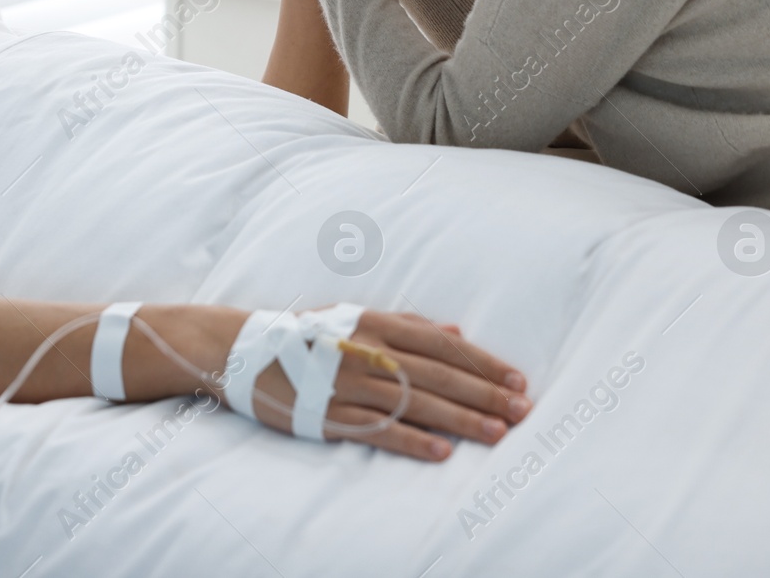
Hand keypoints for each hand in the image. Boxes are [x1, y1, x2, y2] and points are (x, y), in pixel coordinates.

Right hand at [245, 308, 530, 460]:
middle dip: (485, 394)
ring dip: (461, 419)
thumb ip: (408, 324)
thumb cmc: (308, 333)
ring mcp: (350, 384)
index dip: (483, 362)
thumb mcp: (357, 317)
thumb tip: (457, 331)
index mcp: (378, 324)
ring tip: (498, 434)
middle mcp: (369, 352)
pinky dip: (412, 441)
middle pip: (439, 375)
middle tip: (524, 412)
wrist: (245, 350)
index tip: (518, 380)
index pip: (443, 345)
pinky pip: (379, 430)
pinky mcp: (331, 414)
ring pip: (417, 403)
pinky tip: (442, 452)